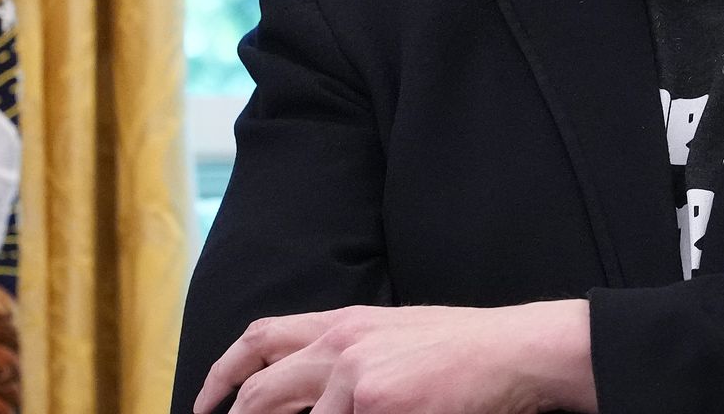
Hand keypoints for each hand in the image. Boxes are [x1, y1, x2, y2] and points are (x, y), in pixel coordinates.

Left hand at [193, 300, 595, 413]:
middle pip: (261, 387)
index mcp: (346, 321)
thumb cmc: (467, 350)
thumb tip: (321, 392)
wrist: (515, 350)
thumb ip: (352, 354)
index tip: (208, 400)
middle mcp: (341, 341)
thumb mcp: (398, 336)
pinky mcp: (375, 401)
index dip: (224, 371)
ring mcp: (355, 373)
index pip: (263, 337)